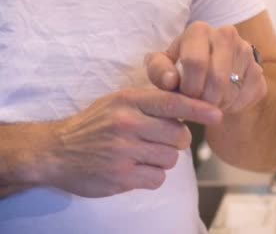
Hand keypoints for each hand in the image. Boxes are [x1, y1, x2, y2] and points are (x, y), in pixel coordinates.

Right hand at [43, 88, 220, 197]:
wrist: (55, 151)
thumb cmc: (95, 124)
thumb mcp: (120, 102)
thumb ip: (152, 103)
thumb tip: (191, 108)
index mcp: (129, 100)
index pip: (173, 102)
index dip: (199, 109)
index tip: (217, 115)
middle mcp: (127, 123)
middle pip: (179, 135)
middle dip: (176, 140)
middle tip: (158, 140)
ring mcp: (123, 150)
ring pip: (171, 158)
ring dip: (163, 159)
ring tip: (142, 154)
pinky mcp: (121, 176)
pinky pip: (158, 178)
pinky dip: (152, 176)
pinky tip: (135, 169)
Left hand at [145, 21, 266, 114]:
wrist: (209, 73)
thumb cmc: (180, 70)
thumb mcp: (162, 68)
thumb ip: (159, 71)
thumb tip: (170, 81)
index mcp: (199, 30)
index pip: (195, 62)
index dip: (188, 86)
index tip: (184, 95)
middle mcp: (226, 34)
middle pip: (217, 78)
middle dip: (204, 99)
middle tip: (196, 105)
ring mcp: (246, 51)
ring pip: (232, 90)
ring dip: (217, 104)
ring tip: (208, 102)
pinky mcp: (258, 71)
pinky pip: (246, 96)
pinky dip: (233, 106)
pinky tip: (223, 101)